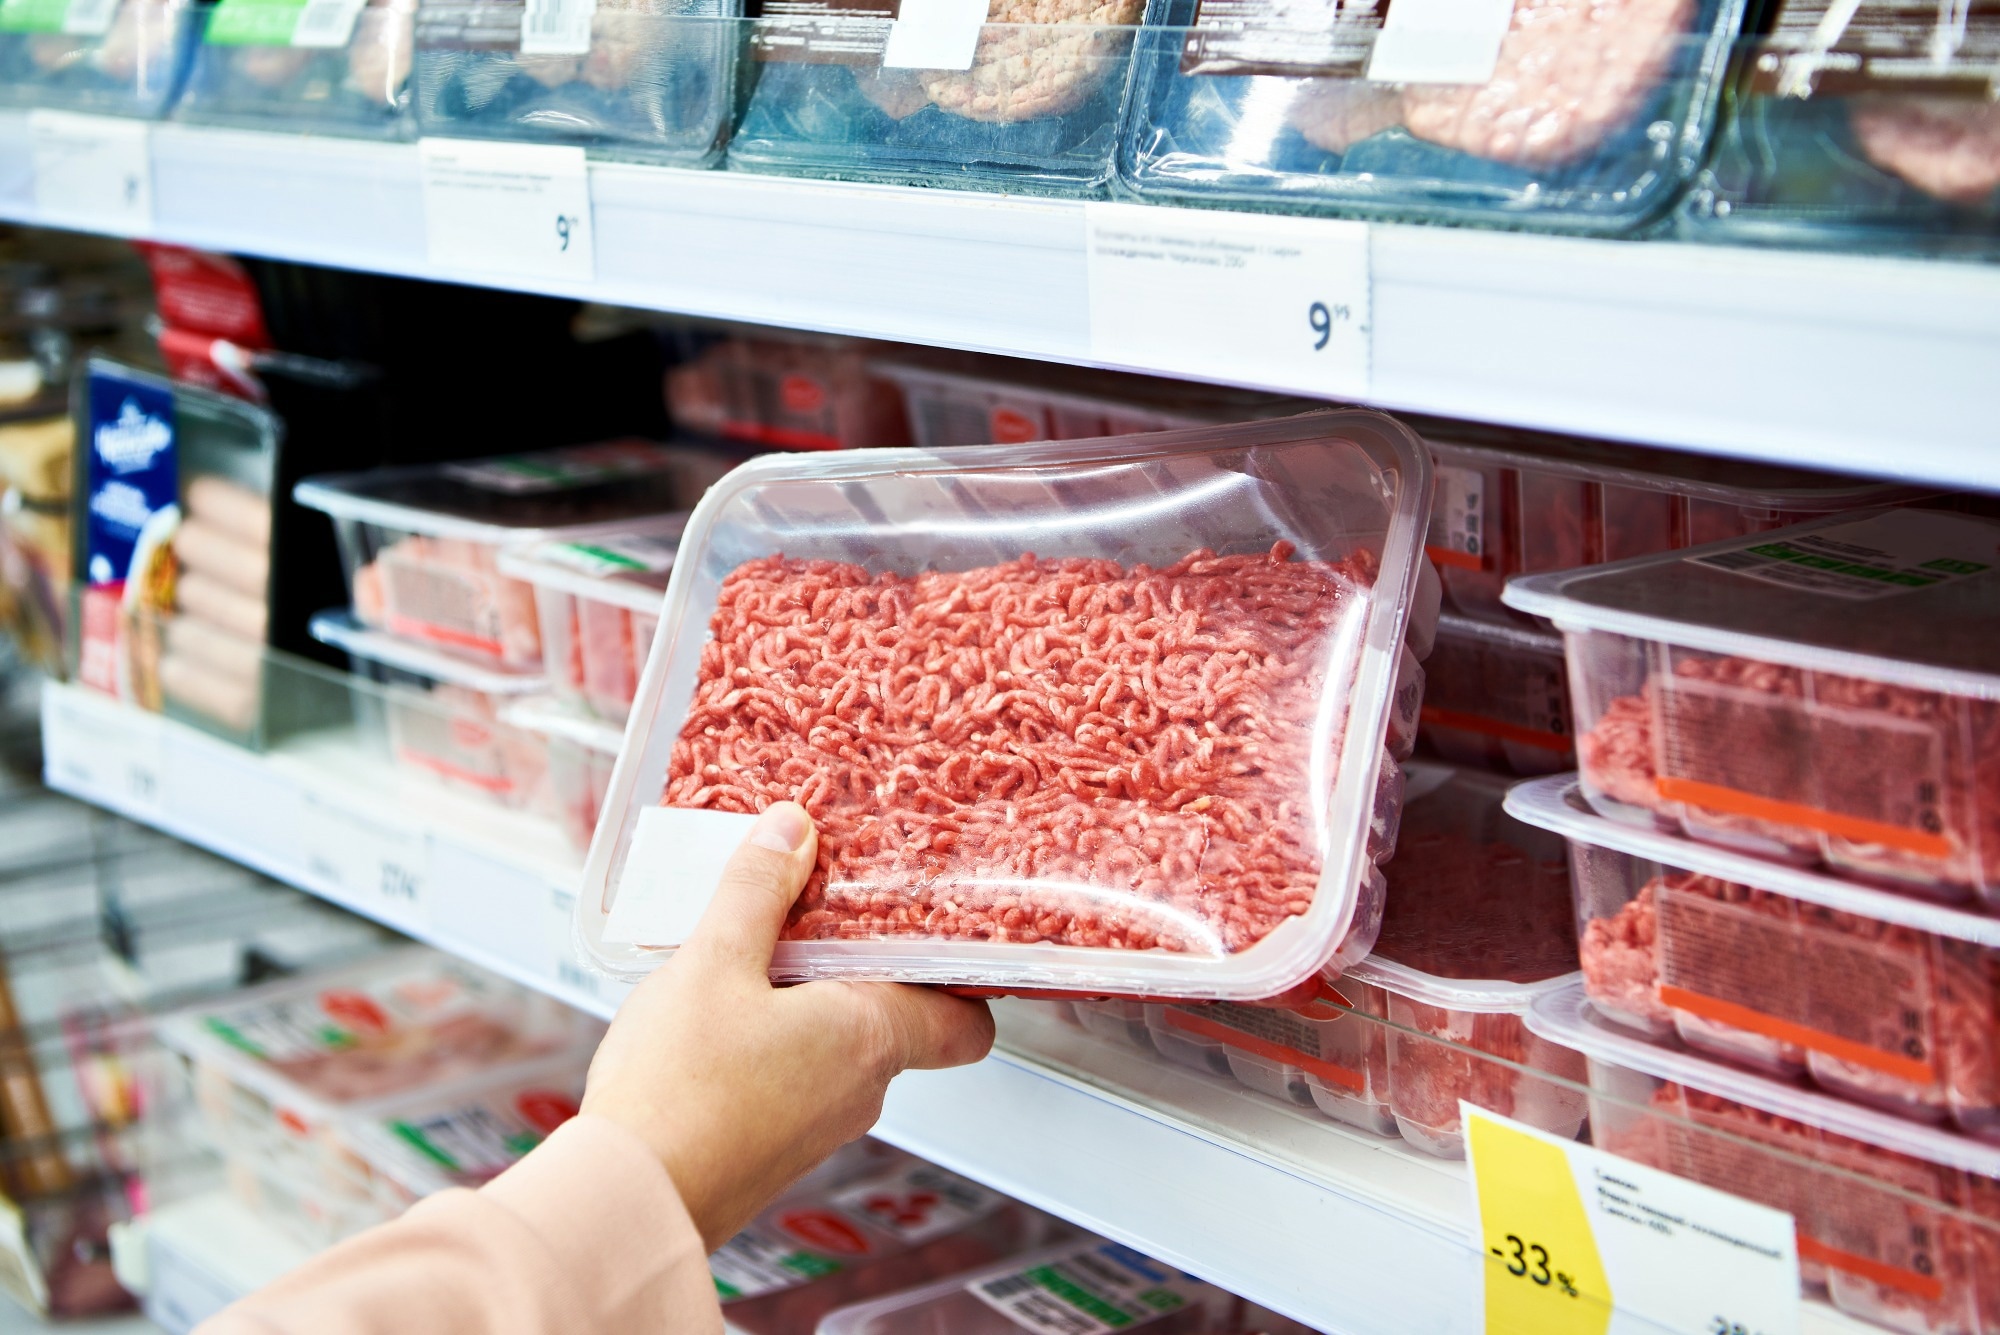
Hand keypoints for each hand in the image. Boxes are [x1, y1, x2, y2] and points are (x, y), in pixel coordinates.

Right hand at [580, 802, 995, 1249]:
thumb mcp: (712, 962)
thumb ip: (757, 891)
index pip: (968, 1022)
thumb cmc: (678, 1090)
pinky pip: (794, 1075)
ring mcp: (816, 1127)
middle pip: (894, 1016)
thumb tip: (793, 830)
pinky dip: (772, 1038)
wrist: (624, 1202)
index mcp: (872, 1039)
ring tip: (750, 949)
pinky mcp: (771, 1147)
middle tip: (814, 910)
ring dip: (806, 997)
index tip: (927, 926)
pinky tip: (715, 1011)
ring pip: (837, 1044)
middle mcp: (860, 1090)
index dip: (961, 975)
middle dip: (856, 962)